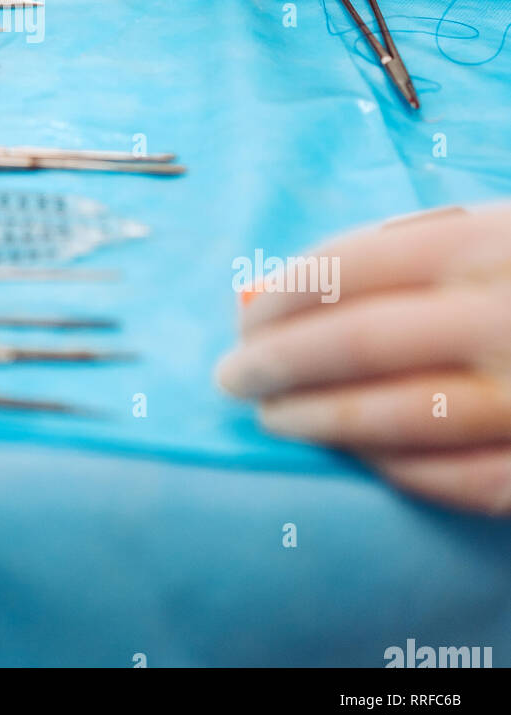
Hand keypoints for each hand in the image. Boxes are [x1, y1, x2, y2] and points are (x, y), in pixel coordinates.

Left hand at [214, 205, 510, 513]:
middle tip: (231, 377)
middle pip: (361, 341)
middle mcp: (504, 318)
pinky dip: (394, 468)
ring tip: (272, 417)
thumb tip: (282, 294)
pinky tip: (354, 455)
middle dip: (279, 361)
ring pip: (400, 415)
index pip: (354, 266)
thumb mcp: (489, 236)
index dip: (285, 297)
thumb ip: (405, 252)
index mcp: (487, 245)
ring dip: (319, 419)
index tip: (244, 320)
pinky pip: (458, 478)